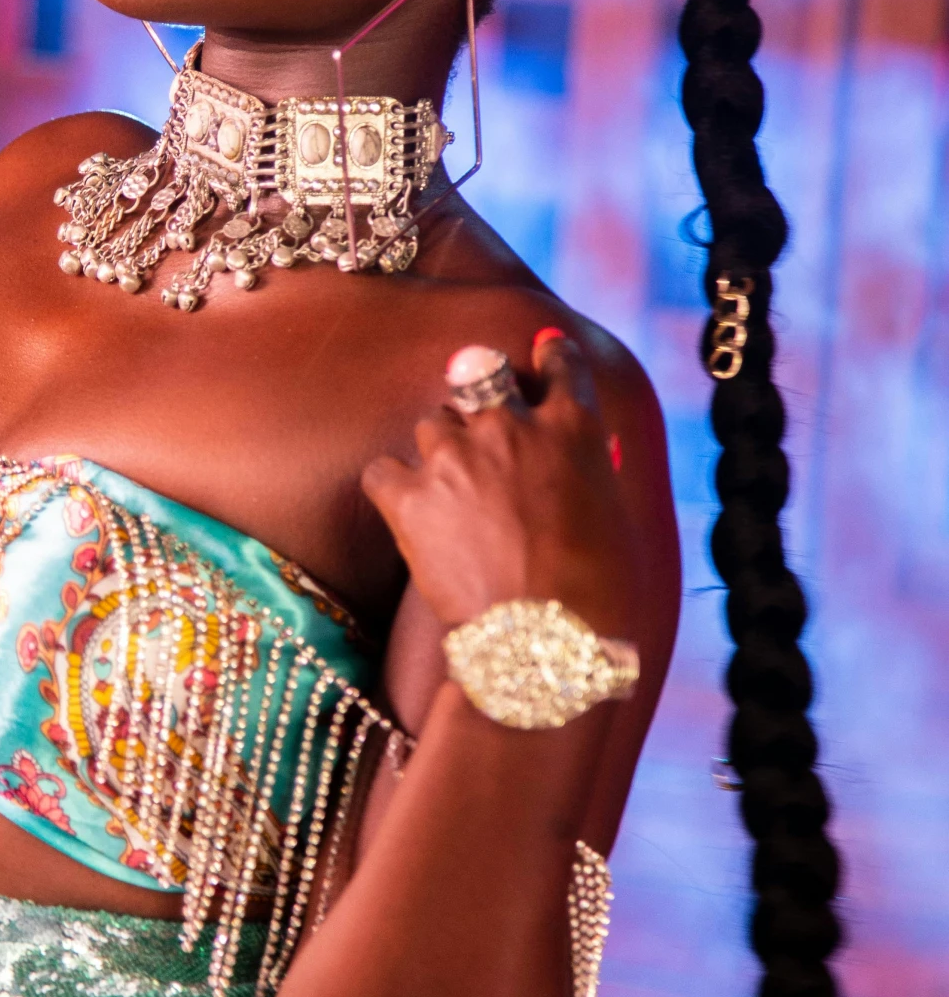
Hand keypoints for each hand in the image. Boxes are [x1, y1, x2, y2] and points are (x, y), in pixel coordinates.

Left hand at [361, 334, 629, 635]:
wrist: (546, 645)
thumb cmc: (599, 595)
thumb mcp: (614, 516)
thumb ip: (588, 471)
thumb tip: (575, 465)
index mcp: (573, 427)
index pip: (559, 364)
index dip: (548, 356)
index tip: (541, 350)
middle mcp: (512, 426)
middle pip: (481, 379)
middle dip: (481, 400)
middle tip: (482, 433)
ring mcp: (456, 457)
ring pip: (433, 423)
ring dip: (441, 449)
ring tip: (448, 493)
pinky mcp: (410, 497)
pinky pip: (383, 470)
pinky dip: (392, 487)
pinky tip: (404, 511)